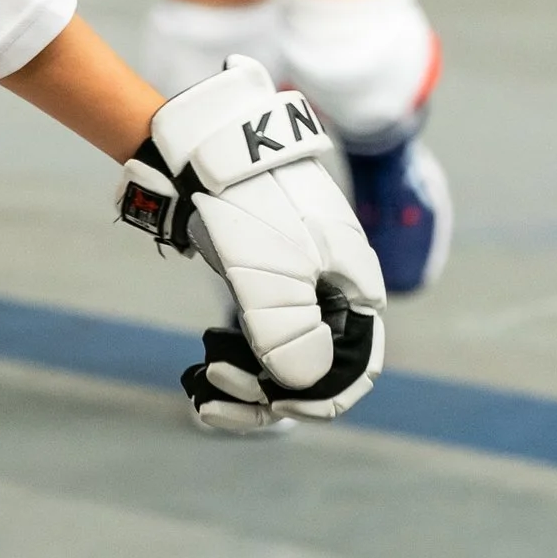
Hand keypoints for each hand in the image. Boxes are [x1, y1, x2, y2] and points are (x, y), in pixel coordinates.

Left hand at [113, 56, 385, 433]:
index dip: (320, 396)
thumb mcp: (272, 278)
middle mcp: (332, 292)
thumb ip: (292, 337)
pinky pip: (259, 339)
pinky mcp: (264, 282)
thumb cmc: (249, 210)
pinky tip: (199, 376)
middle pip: (315, 367)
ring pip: (282, 357)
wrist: (207, 153)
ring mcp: (298, 286)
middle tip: (215, 388)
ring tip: (201, 388)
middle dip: (269, 393)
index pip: (356, 366)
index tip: (275, 404)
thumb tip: (302, 387)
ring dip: (246, 384)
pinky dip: (235, 363)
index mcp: (354, 289)